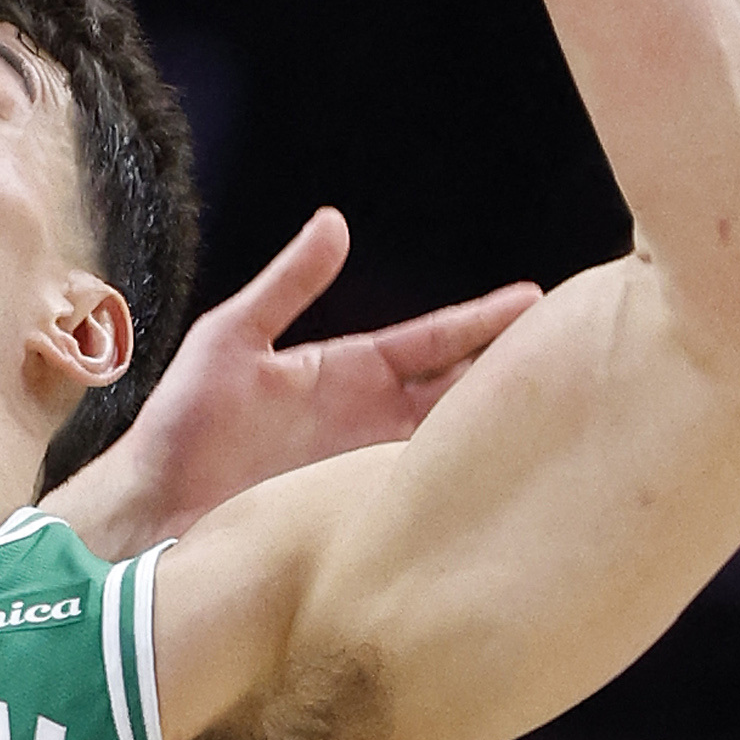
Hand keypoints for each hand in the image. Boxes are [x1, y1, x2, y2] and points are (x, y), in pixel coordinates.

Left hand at [88, 208, 538, 541]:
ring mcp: (370, 470)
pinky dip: (470, 492)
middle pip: (460, 391)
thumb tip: (336, 222)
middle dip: (516, 372)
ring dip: (504, 431)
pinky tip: (515, 491)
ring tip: (574, 418)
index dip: (483, 321)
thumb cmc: (184, 424)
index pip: (432, 340)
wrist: (155, 511)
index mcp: (346, 372)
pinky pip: (429, 501)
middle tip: (584, 351)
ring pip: (455, 446)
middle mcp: (370, 421)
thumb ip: (287, 286)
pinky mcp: (364, 517)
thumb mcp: (231, 339)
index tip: (539, 299)